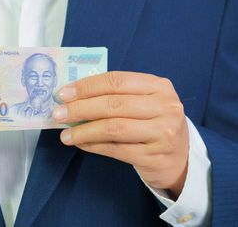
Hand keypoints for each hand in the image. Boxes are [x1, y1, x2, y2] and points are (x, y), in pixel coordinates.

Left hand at [53, 71, 188, 198]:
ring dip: (84, 131)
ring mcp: (163, 133)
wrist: (180, 158)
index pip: (116, 80)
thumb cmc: (152, 122)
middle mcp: (165, 107)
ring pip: (114, 128)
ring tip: (65, 134)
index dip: (86, 86)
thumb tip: (72, 97)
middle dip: (80, 108)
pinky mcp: (155, 157)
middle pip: (113, 104)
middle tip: (58, 113)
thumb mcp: (143, 101)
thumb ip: (115, 95)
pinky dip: (94, 146)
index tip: (63, 93)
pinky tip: (81, 144)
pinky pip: (116, 149)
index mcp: (159, 86)